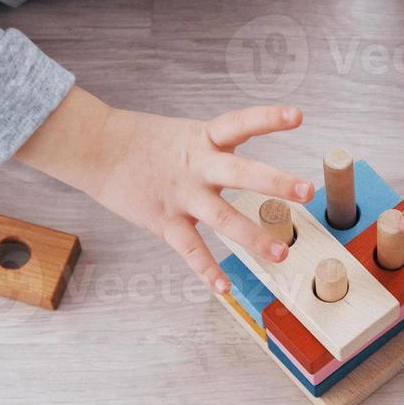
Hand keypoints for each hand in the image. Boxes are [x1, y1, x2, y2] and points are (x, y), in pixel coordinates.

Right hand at [16, 87, 313, 292]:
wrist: (95, 150)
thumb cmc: (144, 142)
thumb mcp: (184, 133)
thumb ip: (216, 148)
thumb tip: (248, 162)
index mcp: (203, 138)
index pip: (240, 122)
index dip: (269, 118)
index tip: (299, 115)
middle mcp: (196, 165)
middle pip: (241, 172)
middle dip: (276, 182)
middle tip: (307, 190)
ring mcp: (182, 195)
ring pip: (223, 217)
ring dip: (253, 237)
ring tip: (281, 253)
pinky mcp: (165, 221)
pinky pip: (190, 250)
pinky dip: (207, 271)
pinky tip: (225, 288)